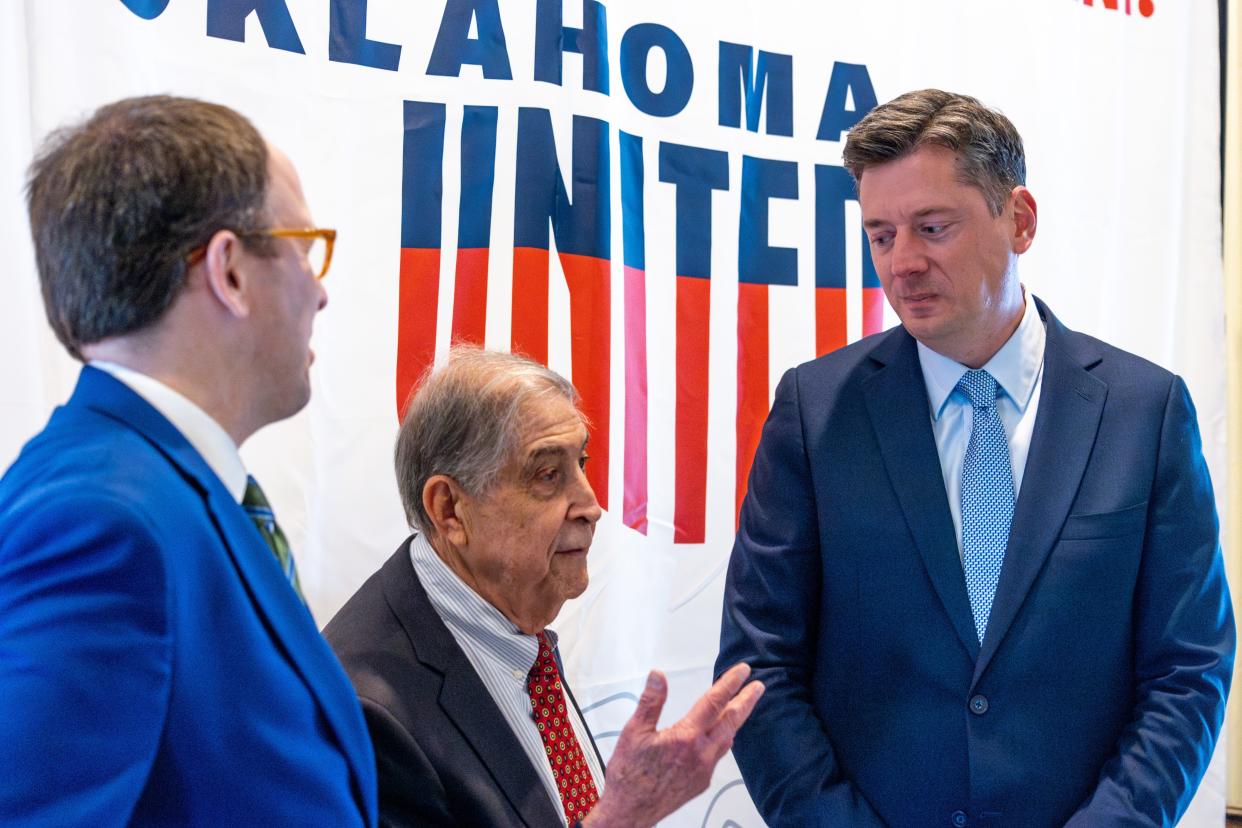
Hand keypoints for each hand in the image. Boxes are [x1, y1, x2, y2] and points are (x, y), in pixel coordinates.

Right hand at [582, 662, 763, 827]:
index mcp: (686, 737)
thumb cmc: (629, 776)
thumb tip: (658, 676)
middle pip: (731, 721)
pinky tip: (720, 736)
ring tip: (742, 707)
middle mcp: (700, 754)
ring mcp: (704, 770)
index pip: (714, 703)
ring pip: (727, 739)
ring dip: (736, 720)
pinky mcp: (701, 782)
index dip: (730, 683)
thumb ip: (651, 701)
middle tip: (758, 687)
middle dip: (746, 701)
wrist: (629, 812)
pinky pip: (718, 755)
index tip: (742, 671)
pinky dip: (723, 740)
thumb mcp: (634, 732)